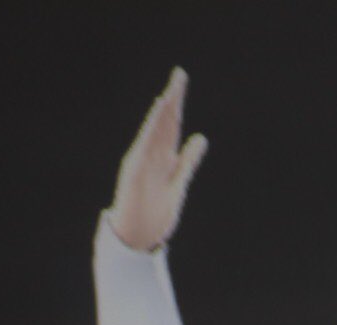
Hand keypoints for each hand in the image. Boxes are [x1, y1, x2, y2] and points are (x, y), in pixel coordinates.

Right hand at [105, 67, 208, 251]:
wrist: (137, 238)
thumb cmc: (155, 213)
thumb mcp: (178, 183)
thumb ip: (187, 161)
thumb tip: (200, 138)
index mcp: (163, 158)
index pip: (172, 126)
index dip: (178, 106)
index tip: (181, 84)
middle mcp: (152, 156)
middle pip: (164, 123)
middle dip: (173, 100)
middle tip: (180, 76)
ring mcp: (143, 162)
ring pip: (155, 131)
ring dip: (163, 111)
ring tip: (171, 91)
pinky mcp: (136, 170)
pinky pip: (146, 144)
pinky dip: (153, 128)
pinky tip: (160, 114)